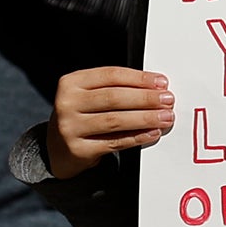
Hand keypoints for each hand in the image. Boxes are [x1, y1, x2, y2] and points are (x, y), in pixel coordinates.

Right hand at [49, 66, 173, 173]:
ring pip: (115, 120)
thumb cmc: (81, 117)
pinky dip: (137, 137)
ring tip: (165, 117)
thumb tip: (156, 88)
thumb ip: (115, 89)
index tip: (161, 83)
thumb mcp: (89, 96)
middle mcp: (66, 103)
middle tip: (168, 100)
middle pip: (114, 97)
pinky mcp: (78, 150)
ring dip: (145, 118)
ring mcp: (69, 127)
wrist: (57, 150)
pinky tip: (152, 133)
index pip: (110, 75)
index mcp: (71, 82)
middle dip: (145, 98)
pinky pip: (114, 142)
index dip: (139, 78)